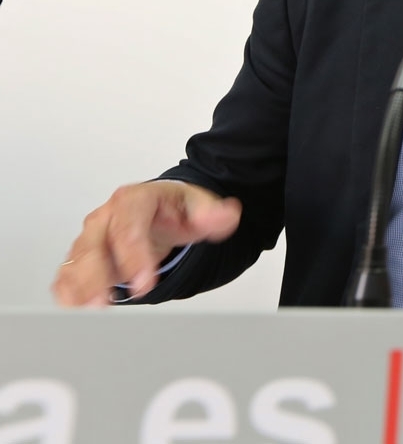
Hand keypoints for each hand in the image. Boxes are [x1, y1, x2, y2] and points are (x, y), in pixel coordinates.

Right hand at [52, 181, 240, 306]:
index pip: (129, 224)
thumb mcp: (197, 205)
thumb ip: (212, 213)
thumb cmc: (173, 209)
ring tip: (92, 309)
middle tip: (106, 301)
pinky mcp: (83, 258)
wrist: (159, 210)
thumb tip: (227, 214)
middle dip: (97, 274)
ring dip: (80, 286)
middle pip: (94, 244)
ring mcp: (91, 237)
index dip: (133, 254)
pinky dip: (69, 291)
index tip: (144, 282)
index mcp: (134, 199)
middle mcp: (106, 217)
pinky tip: (77, 307)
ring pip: (77, 261)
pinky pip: (68, 274)